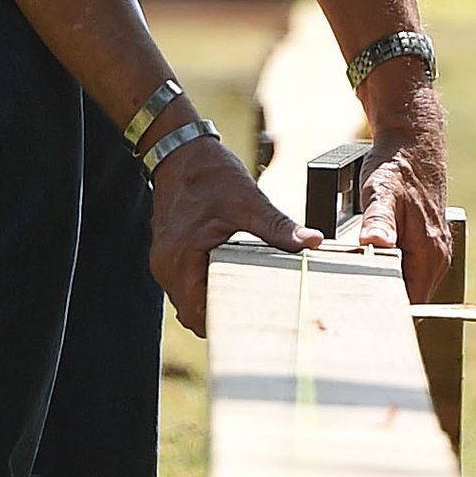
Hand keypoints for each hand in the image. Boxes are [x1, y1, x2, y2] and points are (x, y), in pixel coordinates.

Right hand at [147, 135, 317, 335]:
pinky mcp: (169, 256)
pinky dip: (205, 288)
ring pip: (188, 301)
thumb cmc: (210, 174)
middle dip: (221, 316)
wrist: (180, 152)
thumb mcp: (248, 201)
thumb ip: (278, 227)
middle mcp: (166, 265)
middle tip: (257, 316)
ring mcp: (164, 262)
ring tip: (246, 301)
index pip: (197, 313)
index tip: (252, 324)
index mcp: (181, 256)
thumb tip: (311, 241)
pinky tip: (230, 281)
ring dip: (212, 302)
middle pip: (192, 313)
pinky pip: (185, 285)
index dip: (223, 323)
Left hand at [352, 120, 452, 299]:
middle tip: (350, 309)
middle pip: (411, 299)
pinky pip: (412, 274)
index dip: (385, 310)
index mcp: (429, 253)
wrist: (414, 146)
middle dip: (384, 304)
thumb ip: (378, 222)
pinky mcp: (430, 247)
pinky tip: (372, 273)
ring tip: (357, 295)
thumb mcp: (380, 193)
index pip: (410, 301)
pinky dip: (393, 276)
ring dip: (387, 290)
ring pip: (411, 287)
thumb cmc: (396, 169)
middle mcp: (438, 259)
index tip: (359, 314)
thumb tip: (374, 244)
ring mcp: (437, 254)